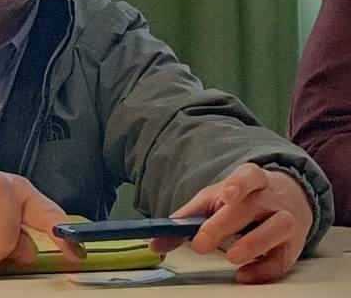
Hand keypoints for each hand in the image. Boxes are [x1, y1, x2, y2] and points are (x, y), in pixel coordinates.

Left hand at [149, 163, 312, 282]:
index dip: (238, 184)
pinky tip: (244, 275)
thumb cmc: (242, 199)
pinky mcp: (293, 246)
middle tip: (201, 243)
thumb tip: (156, 242)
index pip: (248, 176)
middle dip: (225, 225)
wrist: (289, 198)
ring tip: (231, 257)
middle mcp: (271, 198)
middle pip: (252, 207)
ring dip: (254, 244)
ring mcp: (287, 220)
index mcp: (251, 179)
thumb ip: (187, 217)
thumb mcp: (215, 199)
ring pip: (278, 228)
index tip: (226, 195)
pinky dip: (264, 270)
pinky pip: (283, 259)